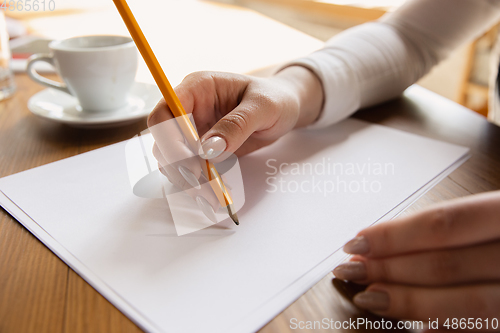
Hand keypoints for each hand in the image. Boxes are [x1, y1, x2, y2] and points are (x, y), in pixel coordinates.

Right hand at [148, 66, 322, 220]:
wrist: (285, 108)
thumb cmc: (276, 98)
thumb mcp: (263, 107)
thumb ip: (236, 125)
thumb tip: (208, 150)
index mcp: (197, 88)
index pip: (165, 114)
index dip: (171, 142)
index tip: (194, 166)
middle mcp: (189, 108)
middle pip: (164, 142)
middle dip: (180, 168)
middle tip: (205, 190)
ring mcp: (193, 130)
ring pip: (172, 160)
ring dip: (187, 181)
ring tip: (213, 198)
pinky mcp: (200, 149)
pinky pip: (188, 169)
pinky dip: (198, 184)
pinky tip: (215, 193)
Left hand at [334, 191, 499, 323]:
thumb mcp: (498, 216)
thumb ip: (467, 226)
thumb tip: (391, 238)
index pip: (448, 223)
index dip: (397, 234)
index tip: (357, 240)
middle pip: (449, 264)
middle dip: (391, 268)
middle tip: (349, 269)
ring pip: (468, 306)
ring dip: (410, 303)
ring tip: (369, 297)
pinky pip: (485, 330)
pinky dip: (447, 327)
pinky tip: (417, 325)